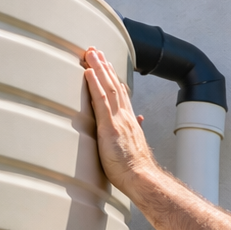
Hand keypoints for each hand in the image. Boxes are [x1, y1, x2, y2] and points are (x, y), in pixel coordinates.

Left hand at [82, 47, 158, 194]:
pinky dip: (94, 84)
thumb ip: (135, 130)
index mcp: (130, 122)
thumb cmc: (136, 170)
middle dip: (104, 67)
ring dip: (98, 68)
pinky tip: (88, 72)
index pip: (121, 95)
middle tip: (94, 50)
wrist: (142, 179)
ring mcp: (118, 120)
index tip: (106, 65)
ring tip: (90, 53)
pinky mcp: (109, 127)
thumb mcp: (136, 147)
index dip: (113, 78)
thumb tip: (140, 119)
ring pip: (108, 88)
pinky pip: (101, 101)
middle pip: (114, 86)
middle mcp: (125, 117)